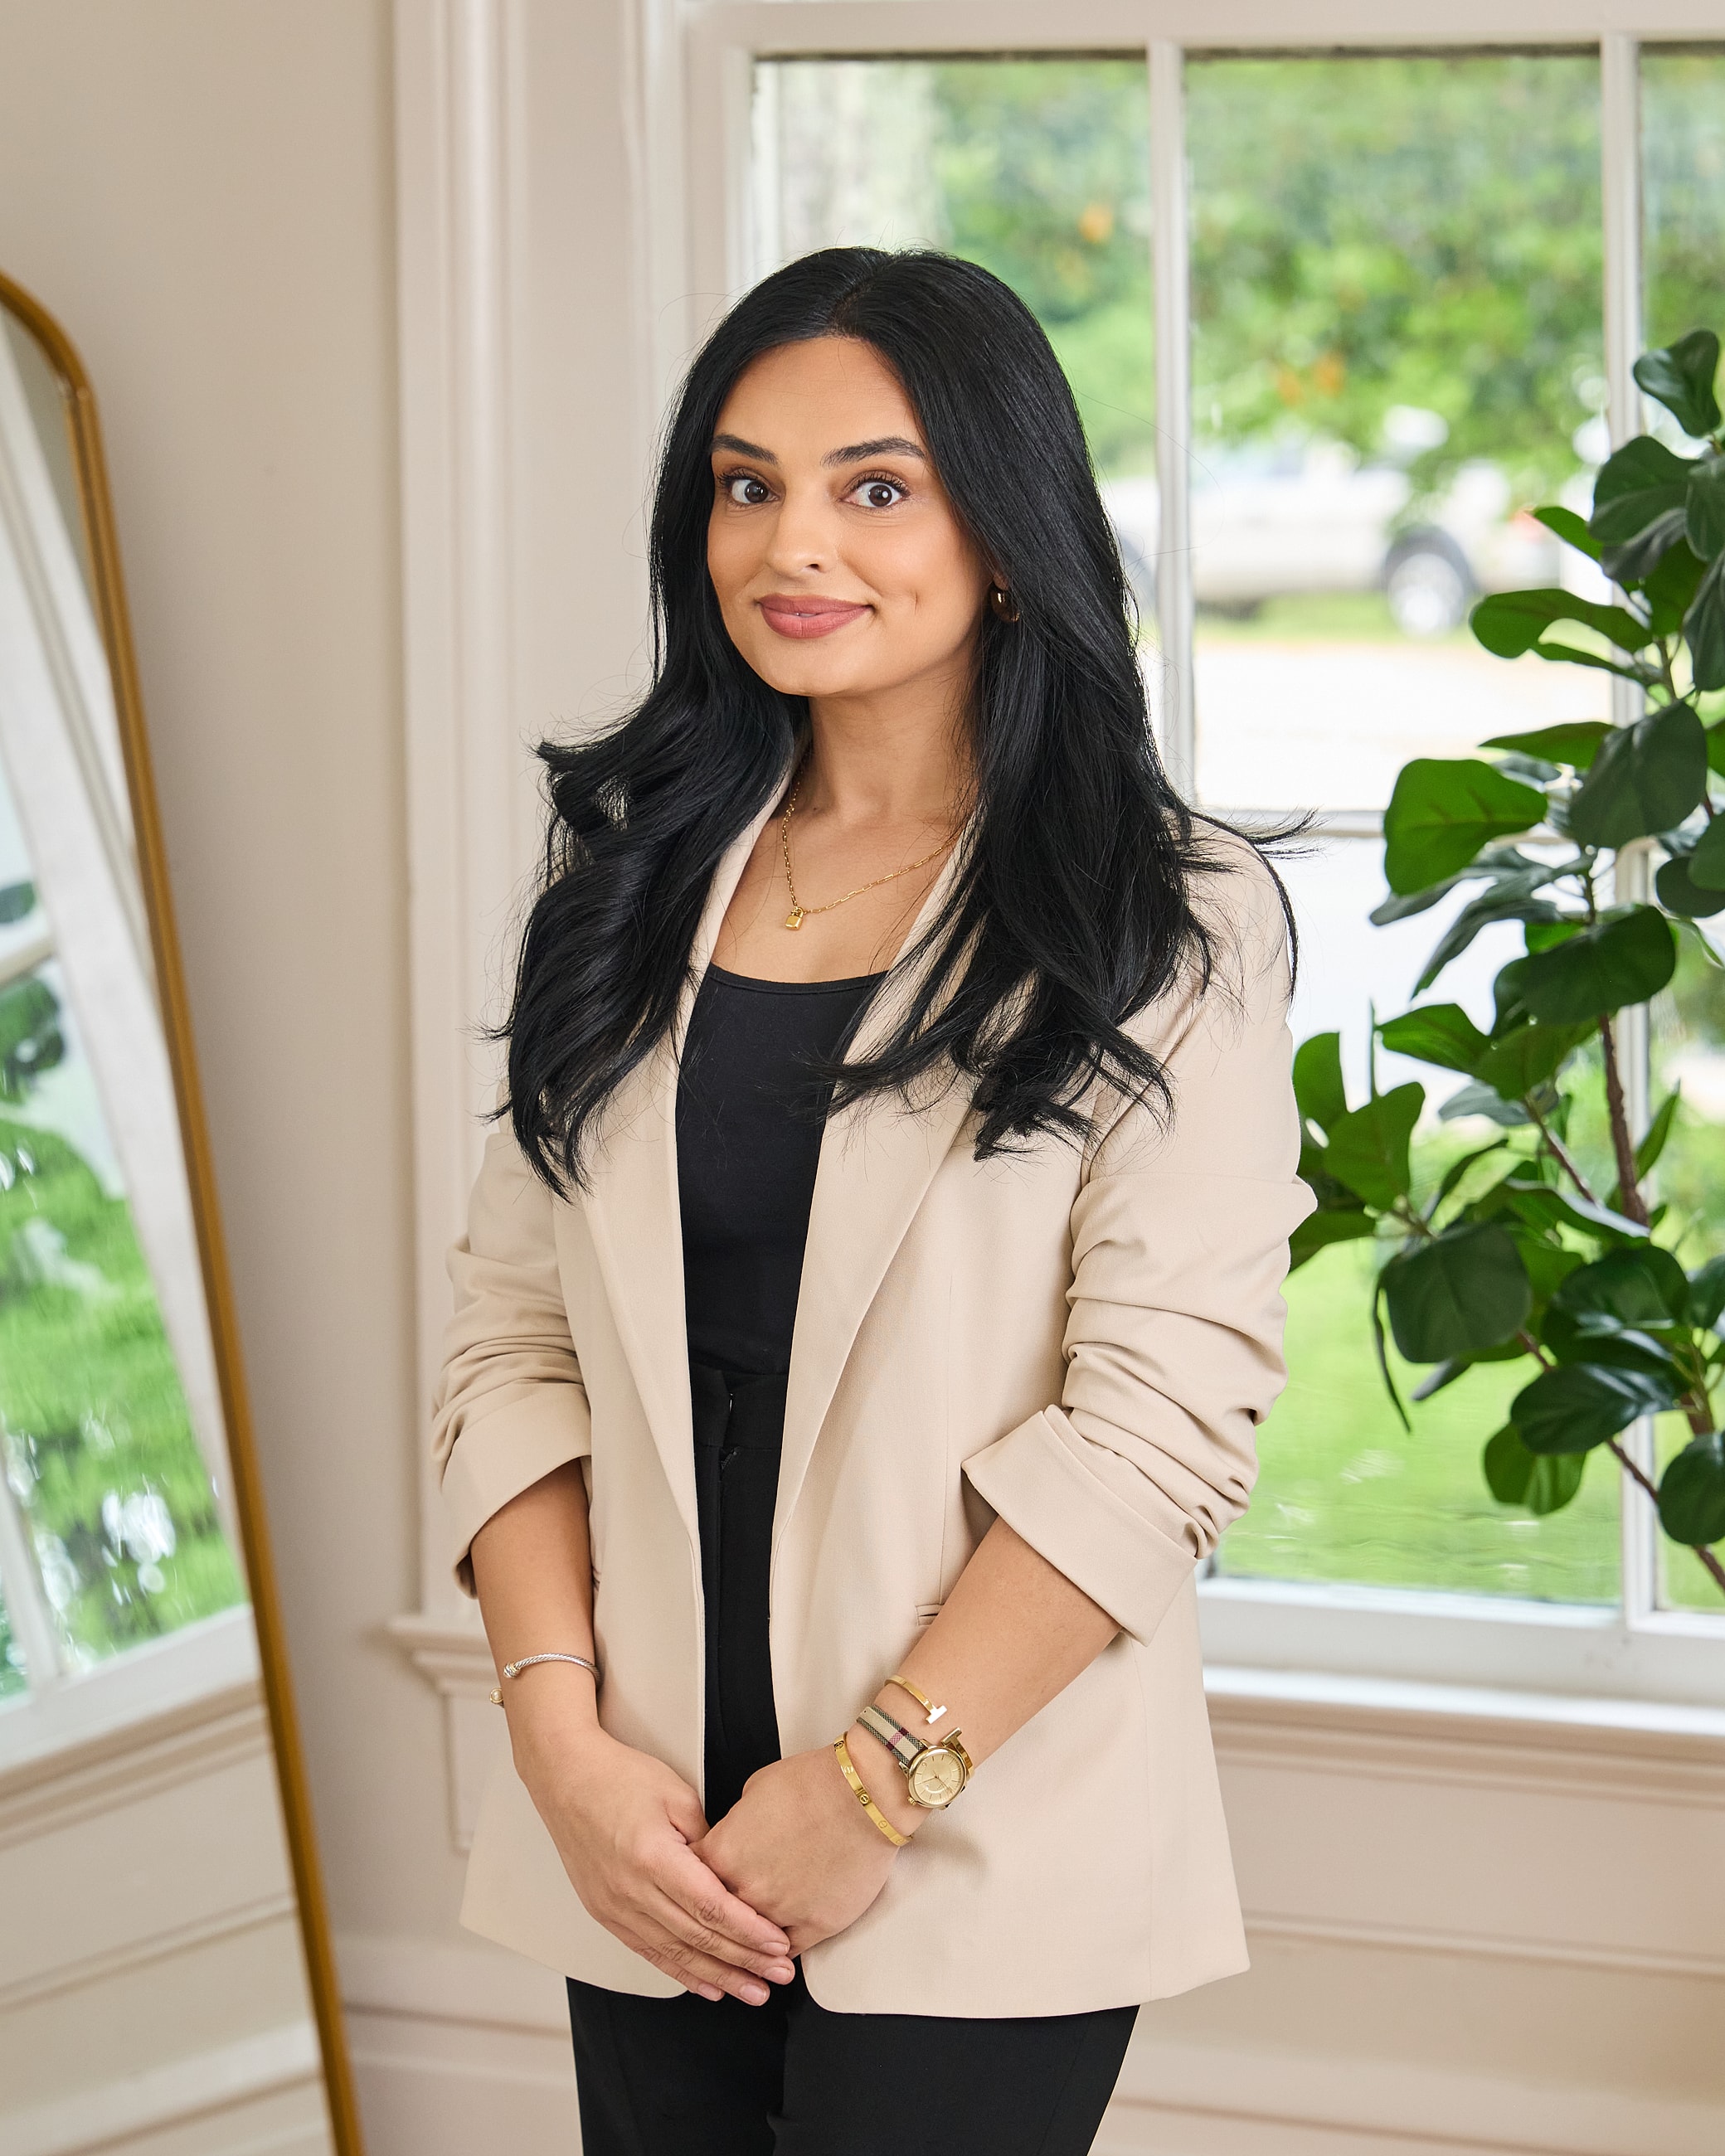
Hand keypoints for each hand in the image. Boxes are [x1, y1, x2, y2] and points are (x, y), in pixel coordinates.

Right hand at [514, 1706, 795, 2003]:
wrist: (566, 1777)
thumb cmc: (619, 1777)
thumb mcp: (677, 1796)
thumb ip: (709, 1841)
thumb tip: (735, 1875)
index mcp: (653, 1857)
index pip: (711, 1908)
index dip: (749, 1932)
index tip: (778, 1945)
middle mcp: (631, 1890)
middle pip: (697, 1938)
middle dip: (744, 1961)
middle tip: (778, 1976)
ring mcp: (615, 1907)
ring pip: (675, 1954)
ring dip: (718, 1976)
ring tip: (752, 1991)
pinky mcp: (606, 1913)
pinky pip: (648, 1952)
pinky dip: (681, 1972)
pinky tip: (708, 1985)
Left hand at [696, 1737, 907, 1955]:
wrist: (863, 1795)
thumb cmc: (815, 1783)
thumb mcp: (755, 1789)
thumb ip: (737, 1824)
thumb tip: (736, 1836)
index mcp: (724, 1853)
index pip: (690, 1882)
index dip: (694, 1886)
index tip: (698, 1892)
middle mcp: (746, 1888)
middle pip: (717, 1918)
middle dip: (719, 1920)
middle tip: (721, 1924)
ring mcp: (779, 1912)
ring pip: (751, 1944)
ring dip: (748, 1945)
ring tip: (747, 1951)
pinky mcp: (815, 1925)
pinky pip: (788, 1952)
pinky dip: (781, 1953)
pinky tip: (777, 1954)